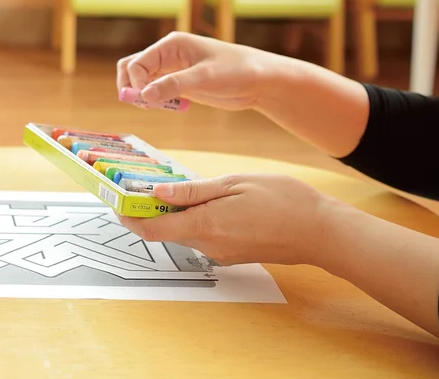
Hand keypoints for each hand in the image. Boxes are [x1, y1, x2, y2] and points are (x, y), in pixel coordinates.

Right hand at [117, 32, 276, 110]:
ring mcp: (173, 69)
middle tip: (143, 105)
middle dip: (131, 87)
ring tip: (156, 107)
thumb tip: (144, 95)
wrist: (260, 80)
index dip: (135, 83)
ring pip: (142, 80)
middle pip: (132, 68)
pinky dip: (156, 100)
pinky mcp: (181, 82)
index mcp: (171, 45)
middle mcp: (168, 54)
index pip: (137, 63)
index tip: (146, 101)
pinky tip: (175, 107)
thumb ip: (173, 85)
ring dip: (142, 95)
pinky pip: (157, 90)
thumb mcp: (204, 78)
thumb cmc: (237, 71)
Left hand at [119, 174, 333, 265]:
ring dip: (173, 213)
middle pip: (165, 230)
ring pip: (184, 232)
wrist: (322, 232)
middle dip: (149, 209)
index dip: (128, 216)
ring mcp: (222, 253)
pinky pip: (203, 236)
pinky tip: (205, 201)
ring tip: (173, 187)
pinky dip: (194, 219)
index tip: (116, 200)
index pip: (151, 229)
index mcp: (206, 226)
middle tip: (142, 184)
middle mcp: (209, 245)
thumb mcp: (234, 184)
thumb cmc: (284, 201)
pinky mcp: (233, 254)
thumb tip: (157, 192)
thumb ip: (193, 191)